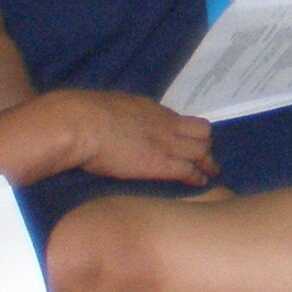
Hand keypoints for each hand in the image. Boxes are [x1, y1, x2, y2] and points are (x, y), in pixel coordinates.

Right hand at [36, 87, 214, 185]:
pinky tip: (201, 183)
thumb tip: (122, 122)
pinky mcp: (159, 164)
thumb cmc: (86, 115)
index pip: (185, 121)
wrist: (81, 124)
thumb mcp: (115, 108)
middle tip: (206, 158)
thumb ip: (126, 117)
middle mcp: (166, 125)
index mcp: (154, 111)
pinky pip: (188, 170)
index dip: (191, 133)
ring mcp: (166, 144)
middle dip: (205, 145)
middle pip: (202, 133)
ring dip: (207, 161)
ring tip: (211, 172)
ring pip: (202, 150)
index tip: (191, 142)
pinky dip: (197, 177)